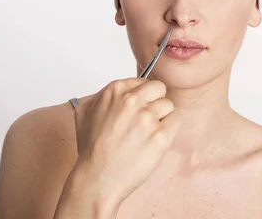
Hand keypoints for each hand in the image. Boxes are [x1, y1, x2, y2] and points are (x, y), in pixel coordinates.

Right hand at [72, 78, 180, 208]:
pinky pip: (176, 121)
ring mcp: (147, 118)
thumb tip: (123, 90)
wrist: (97, 179)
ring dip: (161, 118)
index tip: (136, 110)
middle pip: (159, 89)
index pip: (143, 82)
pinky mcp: (161, 136)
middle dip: (154, 102)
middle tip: (145, 120)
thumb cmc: (92, 149)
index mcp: (115, 91)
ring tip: (146, 134)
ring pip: (168, 105)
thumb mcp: (85, 112)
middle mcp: (132, 101)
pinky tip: (154, 140)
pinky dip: (169, 130)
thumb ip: (103, 95)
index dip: (142, 97)